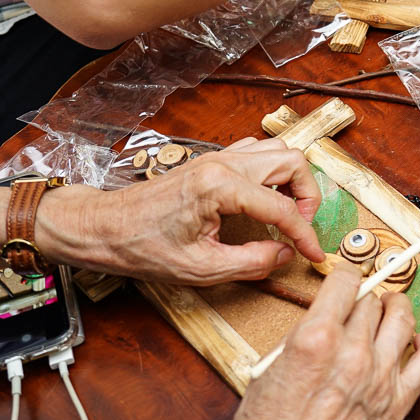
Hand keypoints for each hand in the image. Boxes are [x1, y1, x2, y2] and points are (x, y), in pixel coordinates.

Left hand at [38, 137, 323, 283]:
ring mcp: (218, 157)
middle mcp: (223, 163)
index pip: (282, 207)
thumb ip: (251, 262)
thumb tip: (284, 254)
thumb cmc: (143, 247)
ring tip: (288, 213)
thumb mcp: (200, 268)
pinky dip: (273, 173)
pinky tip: (266, 200)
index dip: (306, 234)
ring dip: (292, 180)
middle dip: (307, 196)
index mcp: (221, 187)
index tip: (314, 255)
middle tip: (301, 227)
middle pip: (292, 161)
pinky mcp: (212, 160)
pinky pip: (257, 153)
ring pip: (277, 151)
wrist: (105, 227)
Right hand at [209, 265, 419, 419]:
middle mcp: (352, 353)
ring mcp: (379, 377)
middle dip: (362, 300)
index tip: (345, 280)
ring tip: (387, 311)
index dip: (345, 276)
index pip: (346, 281)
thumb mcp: (269, 366)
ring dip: (394, 309)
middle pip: (372, 300)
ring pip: (402, 318)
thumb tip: (326, 314)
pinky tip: (413, 341)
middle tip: (357, 307)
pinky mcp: (396, 403)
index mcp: (316, 338)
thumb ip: (302, 333)